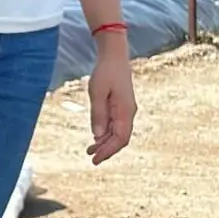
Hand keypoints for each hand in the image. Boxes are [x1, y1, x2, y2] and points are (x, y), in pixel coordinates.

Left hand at [86, 46, 135, 164]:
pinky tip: (96, 139)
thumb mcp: (97, 92)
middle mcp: (128, 113)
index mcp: (125, 111)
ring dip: (105, 143)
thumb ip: (98, 114)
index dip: (109, 151)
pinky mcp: (120, 107)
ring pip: (117, 133)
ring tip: (90, 151)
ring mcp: (125, 110)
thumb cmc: (105, 73)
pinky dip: (106, 133)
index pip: (120, 138)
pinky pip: (115, 125)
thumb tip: (97, 135)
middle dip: (107, 150)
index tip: (96, 159)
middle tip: (92, 159)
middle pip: (120, 138)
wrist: (114, 58)